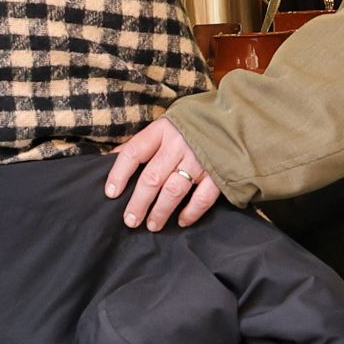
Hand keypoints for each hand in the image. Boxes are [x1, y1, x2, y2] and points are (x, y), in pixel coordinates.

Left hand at [105, 116, 221, 230]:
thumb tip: (109, 158)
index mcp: (162, 130)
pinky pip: (202, 197)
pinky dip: (191, 212)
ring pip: (174, 190)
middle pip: (152, 178)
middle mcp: (178, 144)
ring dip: (160, 211)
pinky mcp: (218, 172)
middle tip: (130, 220)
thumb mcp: (165, 125)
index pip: (134, 152)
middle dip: (138, 202)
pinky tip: (182, 221)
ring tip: (152, 225)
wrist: (233, 118)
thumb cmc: (191, 125)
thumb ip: (142, 142)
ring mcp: (199, 159)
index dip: (119, 173)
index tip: (111, 193)